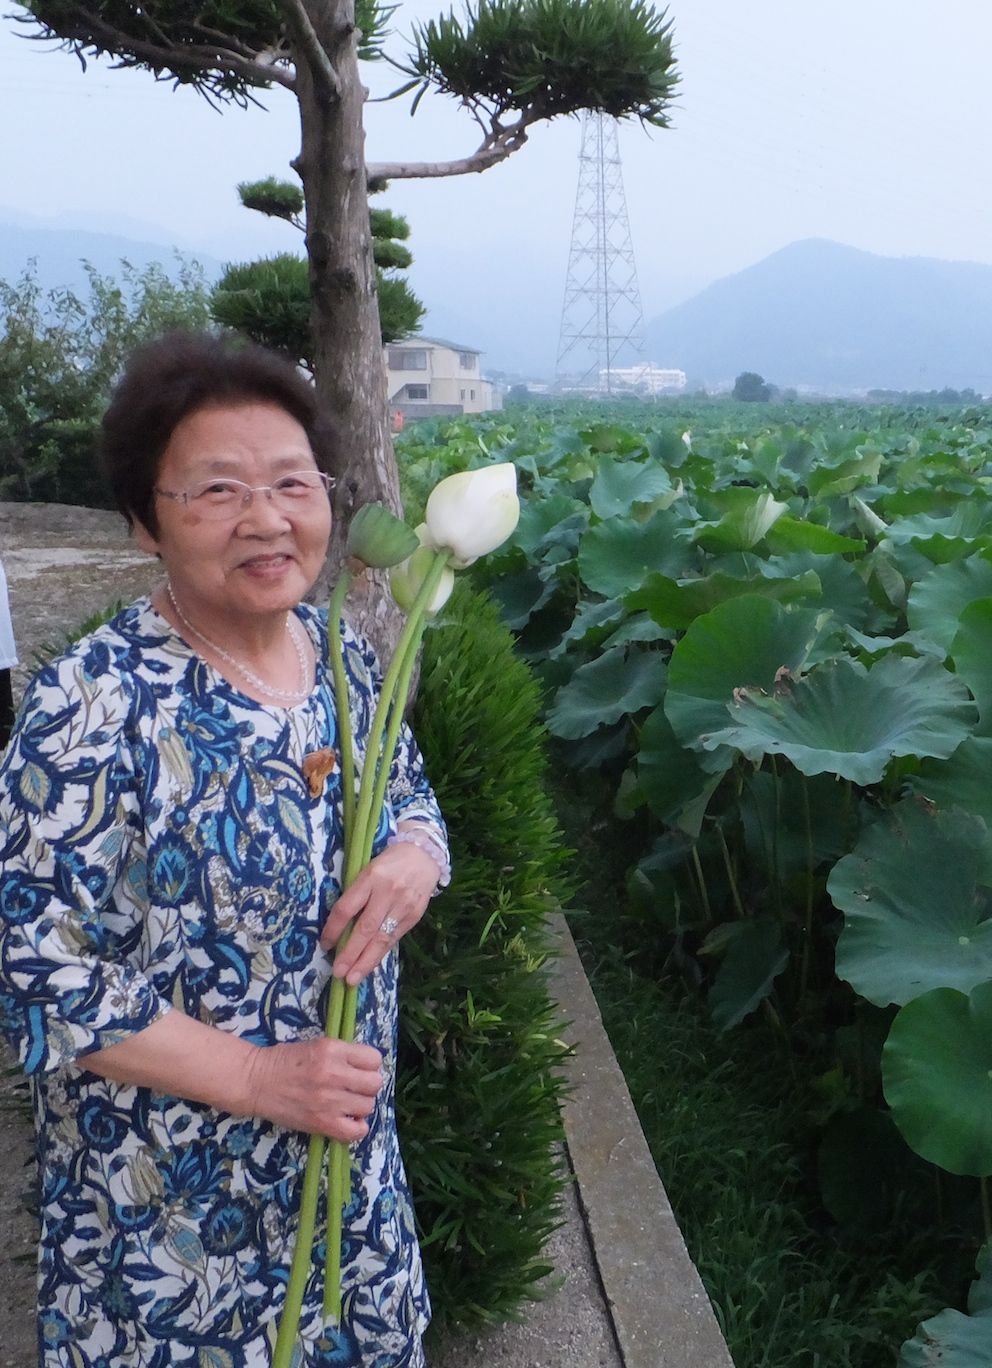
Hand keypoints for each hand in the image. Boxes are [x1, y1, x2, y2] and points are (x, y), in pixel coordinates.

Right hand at [244, 1037, 383, 1141]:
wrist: (256, 1081)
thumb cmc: (285, 1061)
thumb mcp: (317, 1045)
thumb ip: (342, 1054)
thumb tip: (366, 1067)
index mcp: (332, 1050)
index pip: (374, 1058)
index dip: (369, 1065)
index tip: (359, 1069)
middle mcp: (334, 1074)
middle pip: (374, 1083)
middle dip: (367, 1085)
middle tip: (353, 1087)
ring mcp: (329, 1101)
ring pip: (368, 1106)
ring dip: (360, 1105)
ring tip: (346, 1103)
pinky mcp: (322, 1123)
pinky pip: (356, 1131)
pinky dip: (356, 1127)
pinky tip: (346, 1119)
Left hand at [320, 841, 438, 986]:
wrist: (423, 855)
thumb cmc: (389, 862)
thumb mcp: (368, 870)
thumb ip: (357, 895)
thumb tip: (341, 928)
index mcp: (370, 878)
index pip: (346, 908)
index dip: (333, 929)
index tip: (325, 945)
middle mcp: (387, 892)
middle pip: (365, 928)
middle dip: (350, 954)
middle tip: (338, 973)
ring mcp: (403, 906)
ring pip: (381, 939)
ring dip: (365, 961)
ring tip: (352, 978)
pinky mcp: (414, 916)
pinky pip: (393, 938)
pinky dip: (380, 954)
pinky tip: (370, 965)